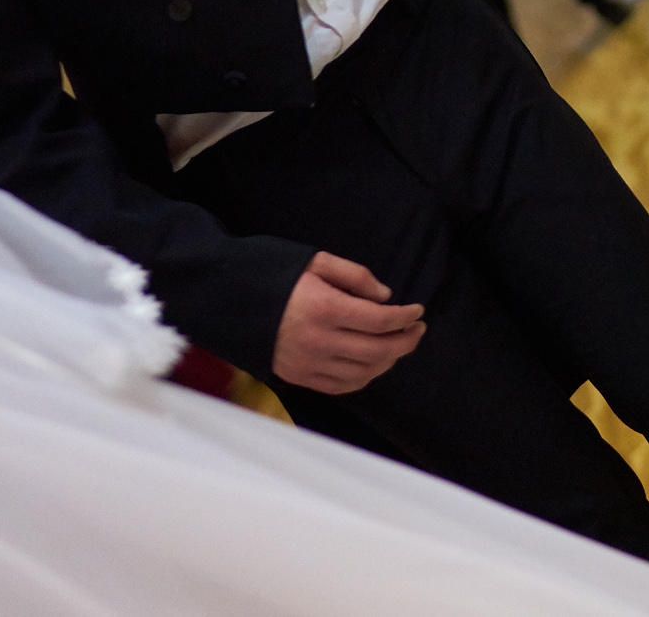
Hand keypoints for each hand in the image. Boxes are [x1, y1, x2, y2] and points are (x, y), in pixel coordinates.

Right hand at [272, 252, 426, 395]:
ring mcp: (307, 364)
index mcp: (324, 308)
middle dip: (405, 341)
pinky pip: (341, 386)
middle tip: (417, 330)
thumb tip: (386, 297)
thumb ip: (355, 276)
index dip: (405, 317)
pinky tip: (374, 363)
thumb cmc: (276, 275)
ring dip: (388, 361)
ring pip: (363, 373)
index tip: (418, 310)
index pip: (379, 320)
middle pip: (377, 351)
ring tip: (398, 344)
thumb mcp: (316, 262)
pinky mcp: (298, 377)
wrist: (230, 300)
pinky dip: (364, 377)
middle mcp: (318, 341)